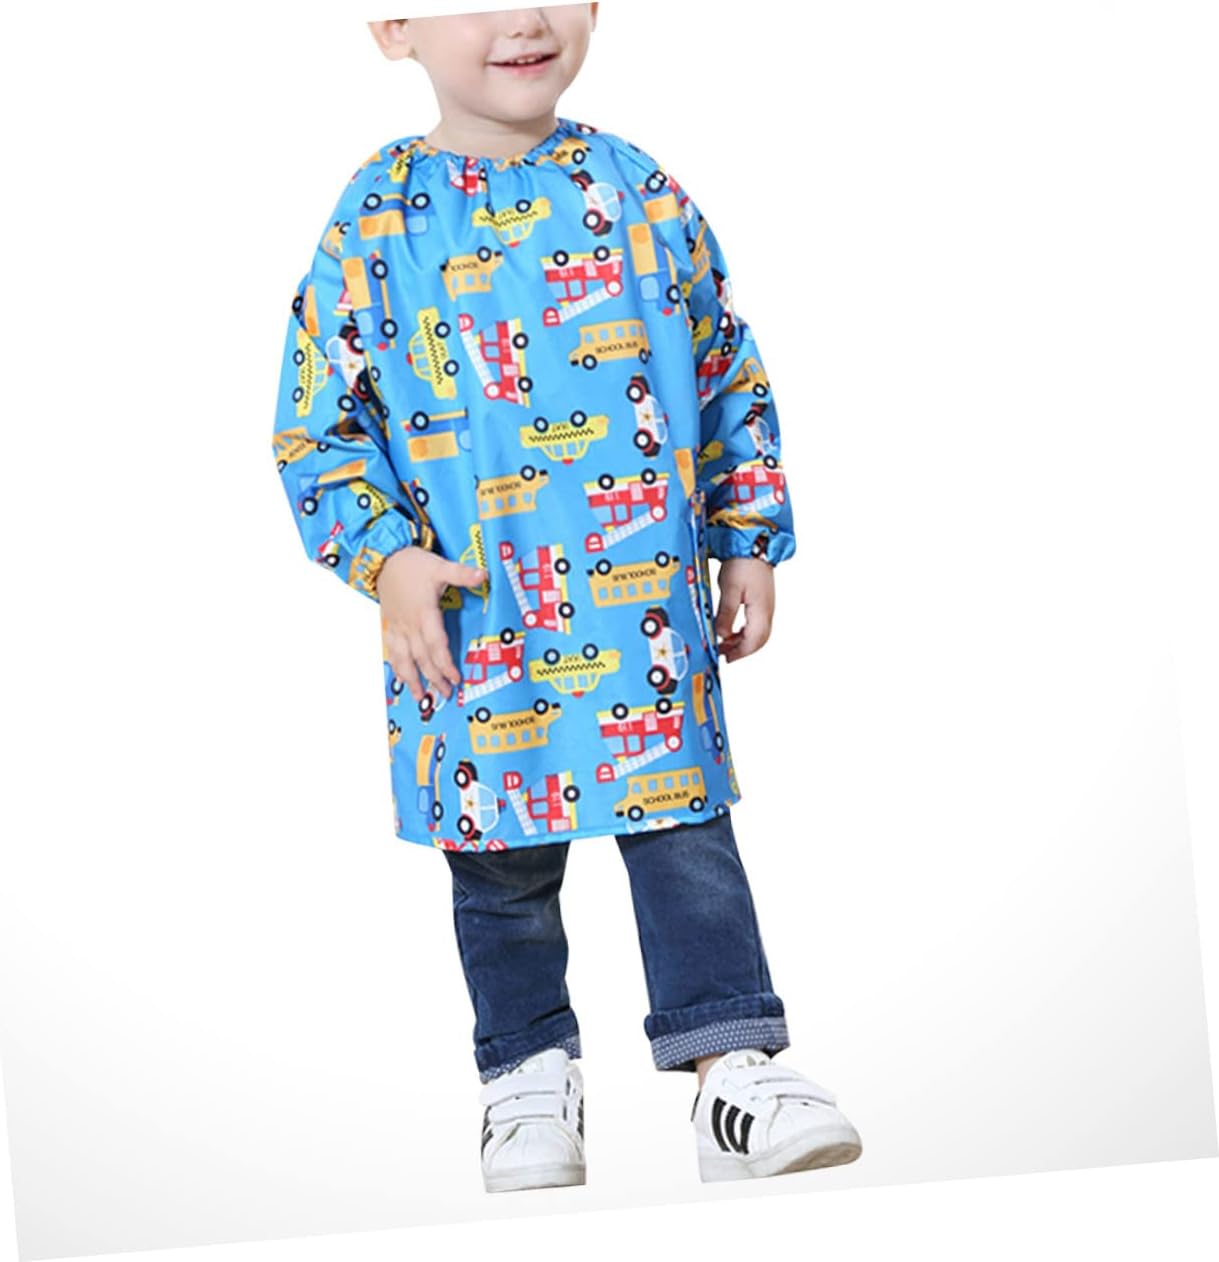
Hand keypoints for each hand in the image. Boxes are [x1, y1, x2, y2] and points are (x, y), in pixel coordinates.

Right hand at [376, 546, 486, 701]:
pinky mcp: (390, 626)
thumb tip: (483, 575)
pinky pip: (392, 651)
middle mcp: (410, 625)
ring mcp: (398, 628)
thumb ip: (461, 573)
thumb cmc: (412, 564)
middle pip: (422, 658)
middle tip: (446, 694)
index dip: (445, 664)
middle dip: (434, 678)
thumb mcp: (440, 566)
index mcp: (424, 614)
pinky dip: (397, 667)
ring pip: (404, 660)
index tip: (455, 678)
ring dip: (412, 680)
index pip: (436, 645)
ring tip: (420, 697)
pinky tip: (401, 678)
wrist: (383, 559)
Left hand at [713, 557, 774, 662]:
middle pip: (758, 640)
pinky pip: (756, 624)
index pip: (754, 640)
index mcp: (761, 610)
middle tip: (723, 654)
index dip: (740, 653)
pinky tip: (732, 631)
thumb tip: (722, 635)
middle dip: (741, 650)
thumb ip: (726, 614)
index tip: (726, 658)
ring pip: (758, 633)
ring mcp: (766, 606)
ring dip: (742, 642)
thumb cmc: (742, 563)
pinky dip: (744, 632)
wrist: (753, 544)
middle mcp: (767, 611)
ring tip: (725, 644)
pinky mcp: (762, 601)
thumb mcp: (729, 589)